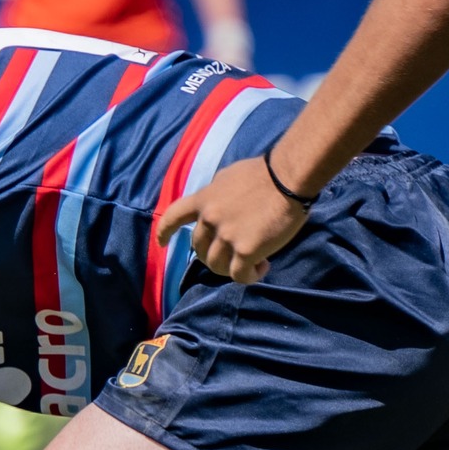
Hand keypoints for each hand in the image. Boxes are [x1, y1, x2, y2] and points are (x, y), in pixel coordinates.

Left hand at [155, 152, 306, 285]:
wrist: (287, 178)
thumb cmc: (264, 173)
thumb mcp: (228, 177)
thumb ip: (216, 194)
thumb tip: (216, 205)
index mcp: (203, 199)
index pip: (174, 216)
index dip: (164, 232)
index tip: (161, 243)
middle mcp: (210, 219)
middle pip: (199, 249)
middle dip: (212, 255)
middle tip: (234, 254)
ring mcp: (226, 236)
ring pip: (216, 265)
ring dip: (231, 268)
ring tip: (253, 262)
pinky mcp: (246, 250)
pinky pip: (239, 275)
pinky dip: (249, 276)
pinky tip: (262, 267)